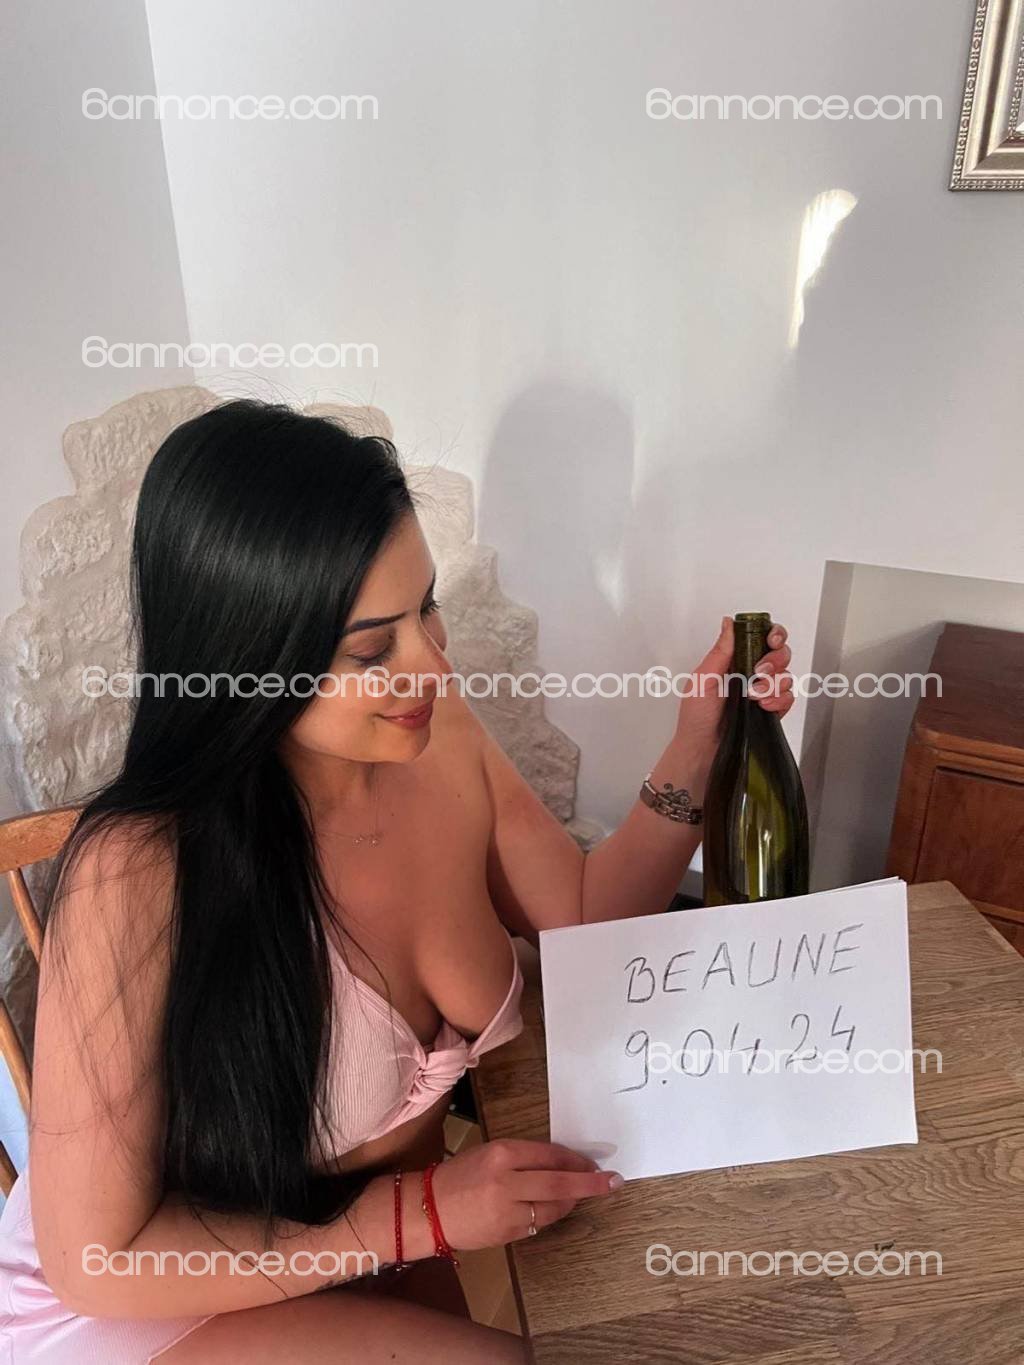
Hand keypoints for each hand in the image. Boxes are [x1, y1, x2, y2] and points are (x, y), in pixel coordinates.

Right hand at [429, 1139, 620, 1250]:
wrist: (430, 1210)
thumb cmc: (461, 1174)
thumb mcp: (491, 1153)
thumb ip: (524, 1156)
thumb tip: (563, 1162)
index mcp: (502, 1153)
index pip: (550, 1155)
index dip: (576, 1160)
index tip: (596, 1164)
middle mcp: (507, 1181)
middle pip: (559, 1182)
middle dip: (590, 1183)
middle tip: (612, 1181)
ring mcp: (508, 1211)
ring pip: (554, 1206)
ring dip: (573, 1199)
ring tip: (583, 1192)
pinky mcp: (509, 1234)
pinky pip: (540, 1222)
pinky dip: (552, 1213)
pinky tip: (556, 1205)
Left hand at [677, 617, 794, 753]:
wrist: (703, 751)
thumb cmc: (696, 717)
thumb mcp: (704, 678)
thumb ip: (721, 651)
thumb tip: (729, 623)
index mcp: (734, 661)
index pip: (762, 639)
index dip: (773, 635)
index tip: (771, 641)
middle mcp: (751, 674)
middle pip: (781, 654)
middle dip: (774, 661)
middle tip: (759, 673)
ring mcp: (762, 693)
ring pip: (786, 677)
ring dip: (773, 685)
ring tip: (754, 697)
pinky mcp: (771, 711)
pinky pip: (788, 698)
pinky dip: (778, 701)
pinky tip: (763, 707)